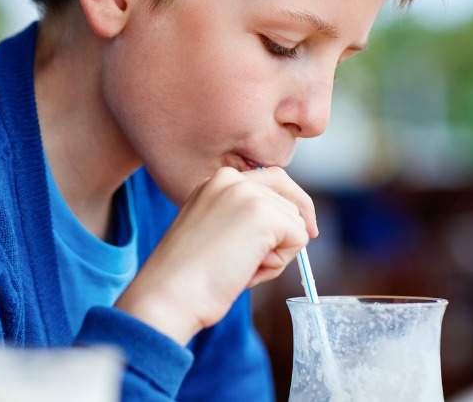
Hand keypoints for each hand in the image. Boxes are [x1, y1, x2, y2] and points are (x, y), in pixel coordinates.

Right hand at [115, 166, 315, 344]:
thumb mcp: (213, 231)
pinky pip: (299, 241)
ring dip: (276, 254)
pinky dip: (278, 264)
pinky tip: (245, 270)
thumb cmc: (186, 275)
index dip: (289, 207)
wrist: (169, 293)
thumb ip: (242, 217)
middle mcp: (231, 179)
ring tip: (238, 267)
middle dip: (283, 235)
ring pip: (295, 223)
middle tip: (256, 263)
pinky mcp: (264, 214)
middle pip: (291, 200)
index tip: (303, 229)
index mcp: (215, 180)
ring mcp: (248, 193)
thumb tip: (293, 224)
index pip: (273, 180)